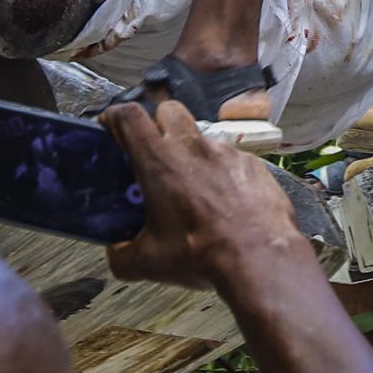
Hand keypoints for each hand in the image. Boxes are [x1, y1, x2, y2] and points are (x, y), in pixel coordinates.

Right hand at [101, 96, 311, 292]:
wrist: (260, 258)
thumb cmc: (205, 254)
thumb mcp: (149, 262)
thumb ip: (122, 254)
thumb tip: (117, 253)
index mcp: (160, 162)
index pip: (130, 116)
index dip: (116, 116)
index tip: (112, 126)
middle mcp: (193, 148)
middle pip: (168, 110)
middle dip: (157, 123)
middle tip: (154, 152)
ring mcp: (226, 152)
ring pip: (201, 137)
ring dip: (191, 154)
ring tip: (192, 188)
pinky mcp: (252, 164)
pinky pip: (231, 158)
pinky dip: (222, 173)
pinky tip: (224, 201)